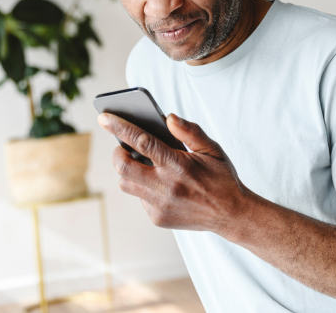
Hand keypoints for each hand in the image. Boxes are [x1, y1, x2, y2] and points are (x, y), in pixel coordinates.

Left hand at [98, 112, 255, 237]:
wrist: (232, 215)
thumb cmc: (221, 177)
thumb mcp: (212, 148)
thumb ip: (190, 131)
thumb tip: (168, 117)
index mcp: (178, 165)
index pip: (141, 141)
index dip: (119, 127)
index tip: (104, 117)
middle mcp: (165, 186)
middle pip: (123, 166)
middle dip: (117, 152)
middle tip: (122, 147)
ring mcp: (159, 205)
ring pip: (126, 183)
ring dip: (128, 170)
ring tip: (142, 164)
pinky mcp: (158, 218)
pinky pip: (139, 198)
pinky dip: (142, 187)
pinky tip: (158, 184)